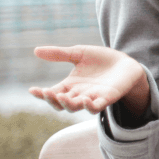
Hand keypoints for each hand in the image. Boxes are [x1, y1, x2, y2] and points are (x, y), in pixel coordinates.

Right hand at [29, 45, 148, 113]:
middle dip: (52, 100)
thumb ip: (60, 54)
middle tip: (47, 92)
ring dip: (68, 104)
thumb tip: (35, 50)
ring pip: (76, 107)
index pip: (52, 93)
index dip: (41, 94)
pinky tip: (84, 99)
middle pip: (61, 103)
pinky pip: (96, 107)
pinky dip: (89, 106)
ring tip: (62, 96)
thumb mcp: (79, 53)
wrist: (125, 63)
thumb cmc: (101, 59)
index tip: (32, 90)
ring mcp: (93, 97)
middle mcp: (79, 94)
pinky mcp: (107, 98)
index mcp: (70, 85)